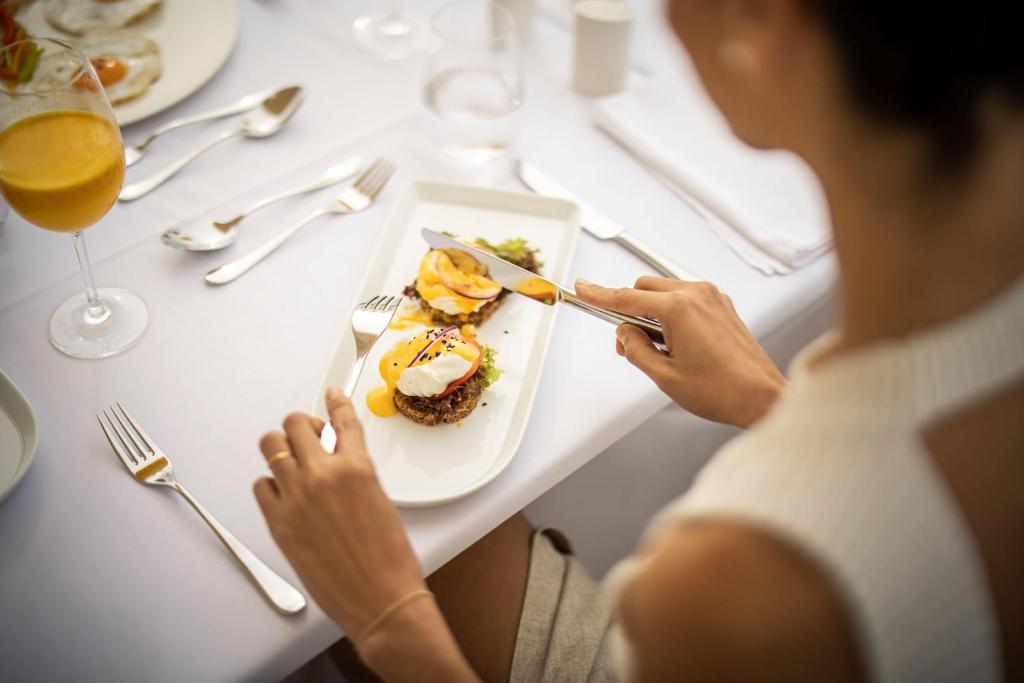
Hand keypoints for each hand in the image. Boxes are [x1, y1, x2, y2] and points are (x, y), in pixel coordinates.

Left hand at [253, 389, 474, 679]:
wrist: (379, 598)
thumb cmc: (390, 559)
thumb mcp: (381, 501)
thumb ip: (357, 476)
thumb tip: (340, 464)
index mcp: (358, 468)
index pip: (343, 419)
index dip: (336, 402)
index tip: (331, 394)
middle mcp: (324, 475)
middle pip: (295, 424)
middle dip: (301, 426)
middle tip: (309, 437)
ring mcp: (297, 496)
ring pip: (270, 446)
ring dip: (281, 447)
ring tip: (291, 459)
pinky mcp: (278, 521)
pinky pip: (261, 484)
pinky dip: (270, 483)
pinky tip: (283, 493)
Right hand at [575, 277, 785, 427]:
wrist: (761, 397)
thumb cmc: (722, 390)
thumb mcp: (664, 376)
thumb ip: (636, 350)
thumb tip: (624, 334)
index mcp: (679, 309)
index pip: (627, 298)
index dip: (600, 295)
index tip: (583, 289)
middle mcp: (697, 295)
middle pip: (644, 288)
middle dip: (630, 312)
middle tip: (629, 345)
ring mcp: (712, 298)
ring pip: (664, 293)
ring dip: (652, 314)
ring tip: (662, 351)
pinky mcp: (721, 306)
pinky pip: (685, 299)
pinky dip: (672, 315)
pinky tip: (679, 344)